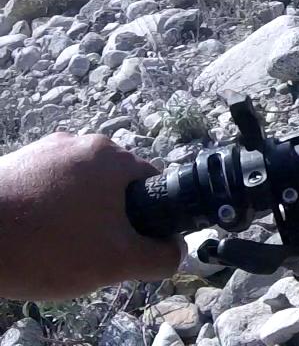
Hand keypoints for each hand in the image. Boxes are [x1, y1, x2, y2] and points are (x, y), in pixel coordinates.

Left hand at [0, 133, 180, 300]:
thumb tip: (175, 250)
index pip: (152, 184)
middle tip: (88, 249)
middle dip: (107, 218)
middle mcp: (80, 143)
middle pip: (113, 185)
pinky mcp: (14, 164)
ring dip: (74, 214)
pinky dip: (45, 211)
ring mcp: (43, 150)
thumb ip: (159, 256)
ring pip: (77, 187)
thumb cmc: (44, 246)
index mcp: (112, 157)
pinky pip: (45, 188)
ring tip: (55, 245)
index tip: (125, 243)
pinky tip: (33, 237)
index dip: (146, 218)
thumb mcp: (117, 262)